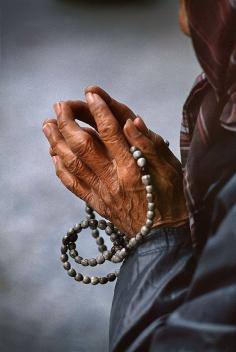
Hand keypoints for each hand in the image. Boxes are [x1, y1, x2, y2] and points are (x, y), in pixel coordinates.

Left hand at [42, 87, 187, 236]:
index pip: (110, 132)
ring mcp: (101, 192)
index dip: (99, 110)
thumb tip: (132, 122)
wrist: (162, 237)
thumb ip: (151, 145)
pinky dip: (60, 168)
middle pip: (83, 145)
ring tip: (47, 124)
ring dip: (56, 141)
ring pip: (72, 163)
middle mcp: (112, 178)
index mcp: (132, 167)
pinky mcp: (96, 203)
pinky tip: (53, 155)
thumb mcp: (170, 169)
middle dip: (68, 121)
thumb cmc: (172, 200)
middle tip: (59, 105)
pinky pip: (72, 185)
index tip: (90, 93)